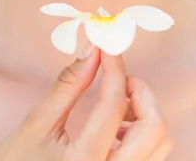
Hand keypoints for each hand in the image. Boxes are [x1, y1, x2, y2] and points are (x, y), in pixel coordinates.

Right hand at [0, 44, 173, 160]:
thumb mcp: (35, 125)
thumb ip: (67, 86)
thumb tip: (92, 49)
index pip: (114, 105)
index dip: (114, 66)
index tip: (107, 45)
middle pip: (154, 129)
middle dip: (141, 93)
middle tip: (118, 79)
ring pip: (160, 144)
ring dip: (144, 114)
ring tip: (116, 106)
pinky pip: (151, 157)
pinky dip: (141, 135)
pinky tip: (115, 130)